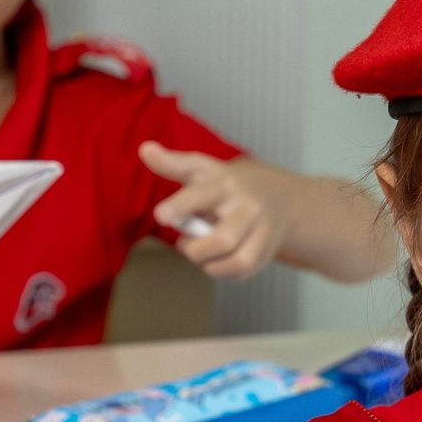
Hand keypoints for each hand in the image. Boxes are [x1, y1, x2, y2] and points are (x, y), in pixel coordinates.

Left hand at [140, 143, 290, 278]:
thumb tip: (145, 149)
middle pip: (223, 240)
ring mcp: (262, 229)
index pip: (202, 194)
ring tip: (201, 254)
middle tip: (184, 244)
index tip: (160, 216)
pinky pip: (243, 271)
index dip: (181, 206)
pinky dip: (223, 272)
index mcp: (225, 184)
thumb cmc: (225, 186)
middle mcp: (248, 206)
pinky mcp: (268, 249)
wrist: (276, 196)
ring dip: (210, 265)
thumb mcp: (201, 170)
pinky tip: (217, 260)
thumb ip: (172, 164)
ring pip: (237, 261)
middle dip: (195, 250)